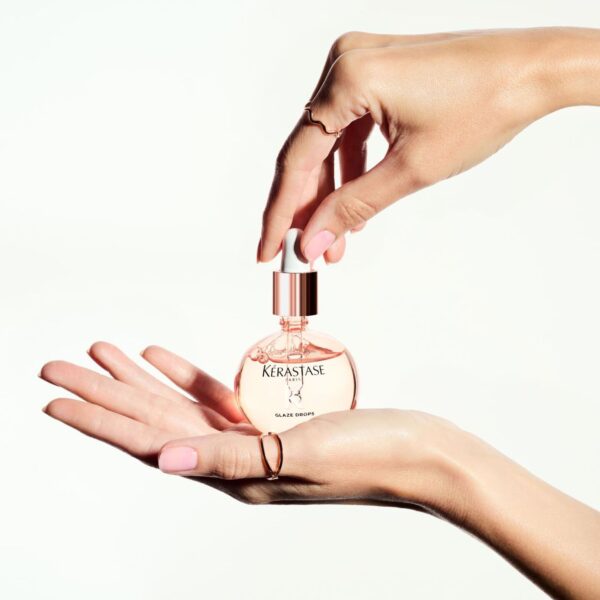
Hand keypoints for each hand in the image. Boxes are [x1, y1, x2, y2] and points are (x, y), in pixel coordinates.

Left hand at [40, 341, 465, 508]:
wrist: (423, 455)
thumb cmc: (374, 456)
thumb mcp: (303, 455)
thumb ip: (234, 457)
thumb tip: (167, 461)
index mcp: (234, 474)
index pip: (148, 441)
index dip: (99, 419)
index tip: (56, 399)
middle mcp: (233, 460)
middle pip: (152, 420)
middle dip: (103, 393)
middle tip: (60, 366)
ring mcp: (251, 439)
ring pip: (177, 404)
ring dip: (138, 380)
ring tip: (103, 354)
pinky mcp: (272, 420)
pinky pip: (216, 396)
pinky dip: (186, 376)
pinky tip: (163, 358)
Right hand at [258, 27, 599, 262]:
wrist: (531, 71)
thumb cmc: (484, 105)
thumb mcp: (412, 169)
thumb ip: (354, 208)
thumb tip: (314, 241)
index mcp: (348, 78)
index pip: (297, 160)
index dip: (281, 214)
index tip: (269, 250)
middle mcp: (344, 63)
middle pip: (308, 151)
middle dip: (305, 208)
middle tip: (299, 252)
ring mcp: (358, 65)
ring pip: (327, 144)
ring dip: (328, 192)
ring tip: (331, 241)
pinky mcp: (374, 75)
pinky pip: (348, 129)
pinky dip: (348, 168)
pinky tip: (349, 203)